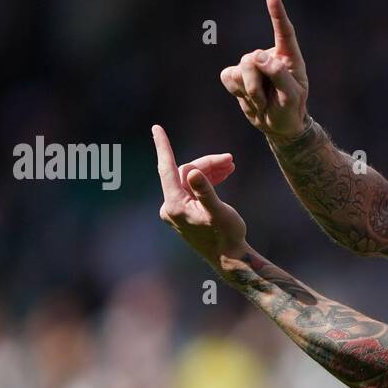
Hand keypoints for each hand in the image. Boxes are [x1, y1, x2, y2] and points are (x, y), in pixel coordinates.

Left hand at [153, 125, 248, 267]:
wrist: (230, 259)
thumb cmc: (227, 236)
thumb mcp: (219, 212)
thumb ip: (206, 191)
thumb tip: (193, 171)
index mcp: (175, 205)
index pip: (167, 169)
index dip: (163, 146)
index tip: (156, 128)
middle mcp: (171, 207)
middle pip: (186, 173)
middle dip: (208, 164)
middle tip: (230, 159)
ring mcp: (177, 211)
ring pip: (191, 180)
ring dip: (210, 171)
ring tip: (231, 166)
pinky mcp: (185, 213)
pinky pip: (193, 190)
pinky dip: (208, 181)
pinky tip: (224, 175)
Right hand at [220, 0, 310, 140]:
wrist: (277, 124)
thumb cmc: (290, 109)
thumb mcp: (291, 97)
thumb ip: (279, 75)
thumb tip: (257, 56)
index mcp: (289, 57)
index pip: (284, 32)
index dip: (277, 14)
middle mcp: (268, 55)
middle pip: (251, 59)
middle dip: (255, 84)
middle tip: (267, 101)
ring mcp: (250, 63)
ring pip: (239, 69)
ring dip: (249, 91)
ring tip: (262, 102)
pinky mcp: (236, 73)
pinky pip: (227, 77)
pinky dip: (236, 91)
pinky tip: (249, 99)